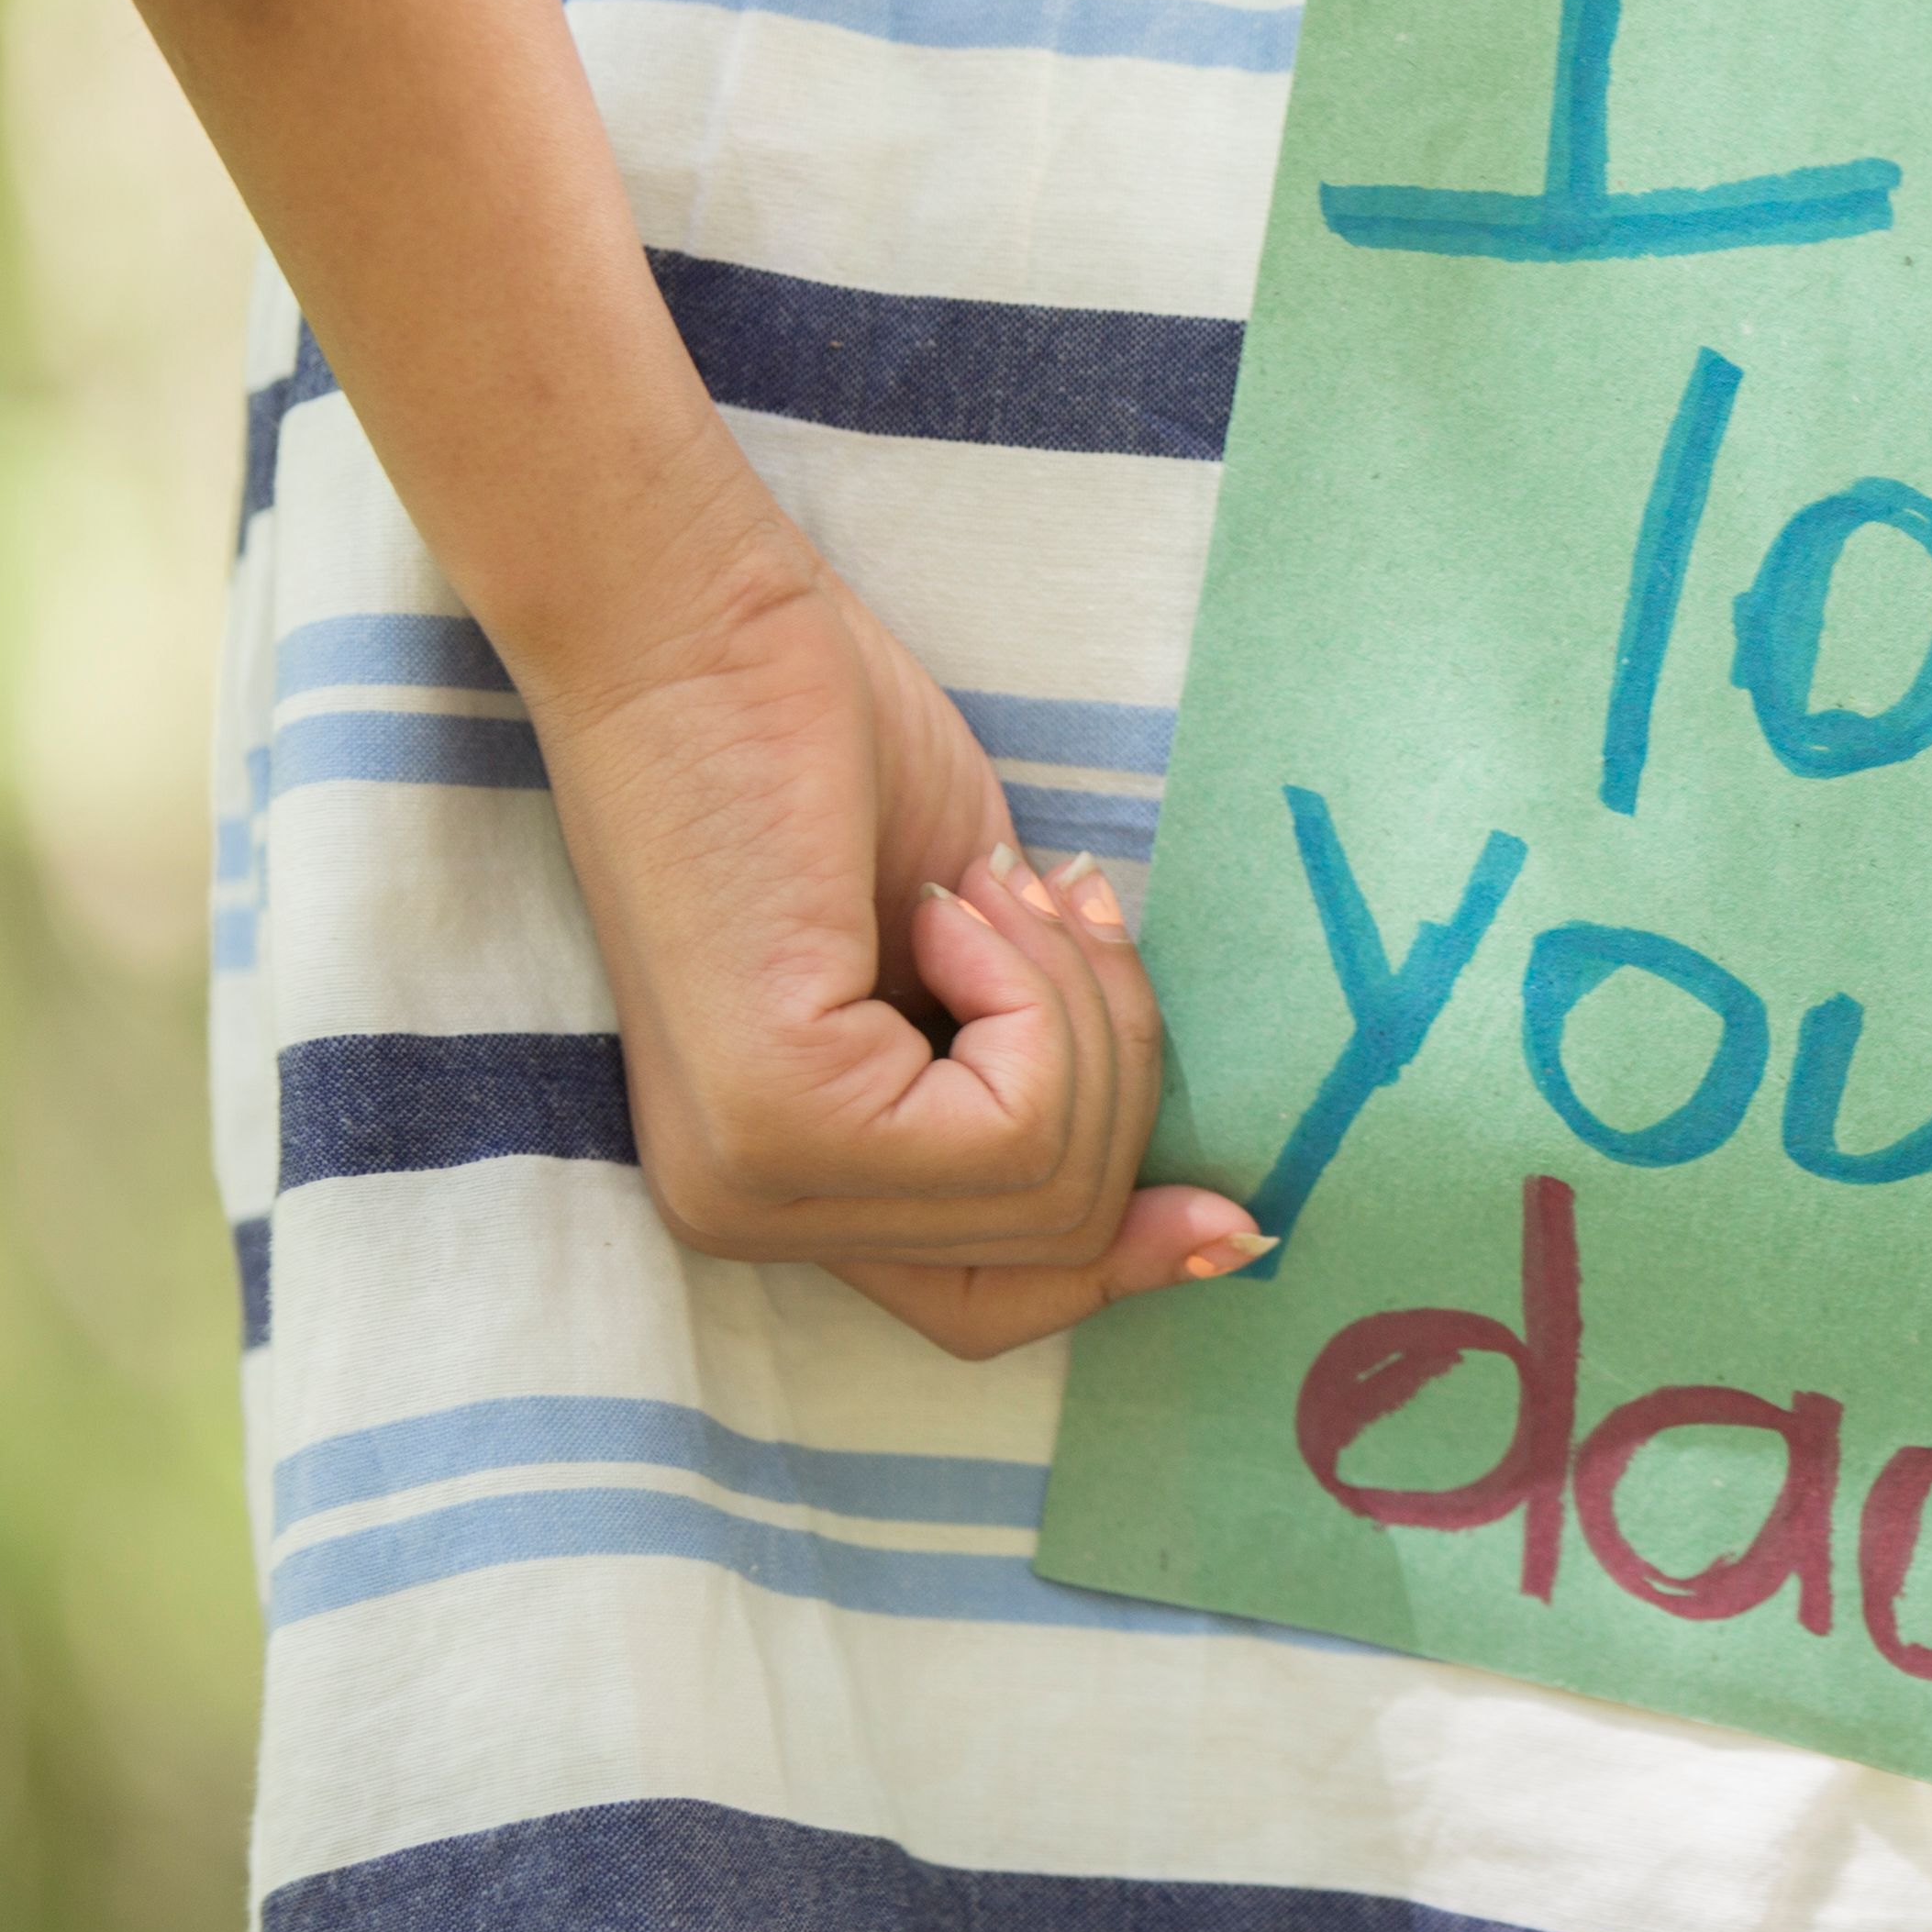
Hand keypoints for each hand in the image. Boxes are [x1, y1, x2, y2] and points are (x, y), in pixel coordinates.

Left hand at [508, 499, 1260, 1357]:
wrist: (697, 625)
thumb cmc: (825, 753)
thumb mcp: (976, 956)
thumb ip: (1041, 1083)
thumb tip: (1218, 1229)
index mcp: (773, 1188)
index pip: (985, 1307)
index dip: (1120, 1266)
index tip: (1234, 1222)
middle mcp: (741, 1216)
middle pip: (1054, 1236)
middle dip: (1117, 1058)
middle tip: (1059, 905)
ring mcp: (751, 1178)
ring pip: (1053, 1176)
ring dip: (1077, 1003)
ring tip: (990, 888)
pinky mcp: (780, 1113)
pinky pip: (1018, 1117)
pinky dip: (1036, 986)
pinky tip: (947, 901)